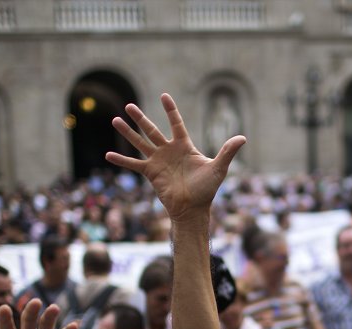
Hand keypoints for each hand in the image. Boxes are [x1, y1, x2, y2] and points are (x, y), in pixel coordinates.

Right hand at [105, 94, 244, 222]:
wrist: (193, 209)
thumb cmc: (207, 190)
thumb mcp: (218, 168)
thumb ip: (227, 152)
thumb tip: (242, 138)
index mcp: (184, 146)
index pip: (176, 124)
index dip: (171, 110)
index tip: (163, 96)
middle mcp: (169, 151)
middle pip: (152, 130)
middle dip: (140, 118)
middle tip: (128, 105)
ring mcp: (158, 161)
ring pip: (140, 143)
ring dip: (128, 133)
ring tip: (115, 120)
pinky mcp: (150, 173)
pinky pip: (134, 164)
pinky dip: (122, 160)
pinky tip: (108, 154)